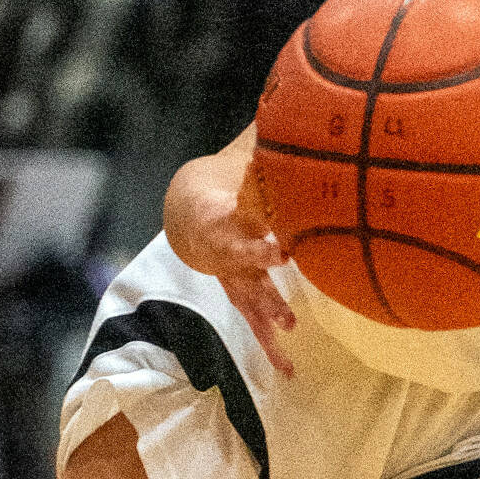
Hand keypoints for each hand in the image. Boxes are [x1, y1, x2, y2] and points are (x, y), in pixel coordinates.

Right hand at [164, 154, 297, 375]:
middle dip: (262, 277)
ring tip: (289, 333)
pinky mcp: (241, 293)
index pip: (232, 226)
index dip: (254, 238)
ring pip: (247, 300)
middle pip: (239, 266)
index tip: (282, 247)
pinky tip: (288, 370)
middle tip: (286, 289)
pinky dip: (269, 347)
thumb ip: (262, 142)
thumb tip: (291, 108)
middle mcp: (222, 250)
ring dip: (267, 317)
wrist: (188, 216)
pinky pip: (254, 322)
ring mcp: (231, 276)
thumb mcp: (237, 159)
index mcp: (219, 216)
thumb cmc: (222, 183)